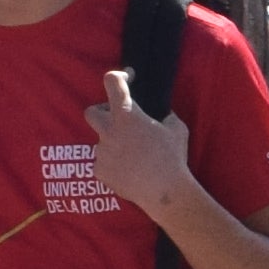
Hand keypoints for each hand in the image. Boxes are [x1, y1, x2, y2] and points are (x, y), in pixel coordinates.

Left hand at [86, 71, 198, 217]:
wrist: (164, 193)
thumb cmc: (173, 158)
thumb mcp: (177, 129)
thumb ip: (165, 117)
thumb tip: (162, 116)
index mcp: (127, 115)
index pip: (111, 81)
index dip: (119, 76)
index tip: (127, 79)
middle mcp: (109, 130)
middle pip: (91, 112)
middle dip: (103, 113)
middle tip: (120, 121)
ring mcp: (101, 151)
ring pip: (102, 140)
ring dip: (114, 142)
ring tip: (133, 155)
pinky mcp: (99, 170)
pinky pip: (102, 162)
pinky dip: (113, 163)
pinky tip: (129, 170)